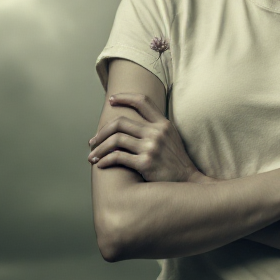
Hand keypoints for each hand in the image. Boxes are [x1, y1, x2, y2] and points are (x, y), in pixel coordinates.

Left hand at [88, 93, 203, 182]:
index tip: (111, 100)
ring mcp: (151, 147)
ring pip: (115, 139)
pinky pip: (118, 157)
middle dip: (102, 131)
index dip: (124, 97)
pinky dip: (105, 160)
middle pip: (121, 122)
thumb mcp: (171, 138)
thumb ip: (155, 128)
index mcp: (163, 124)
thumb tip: (130, 122)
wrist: (187, 181)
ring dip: (99, 147)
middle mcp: (157, 133)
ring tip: (92, 155)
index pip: (142, 102)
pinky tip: (100, 164)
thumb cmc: (175, 161)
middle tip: (93, 140)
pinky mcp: (145, 163)